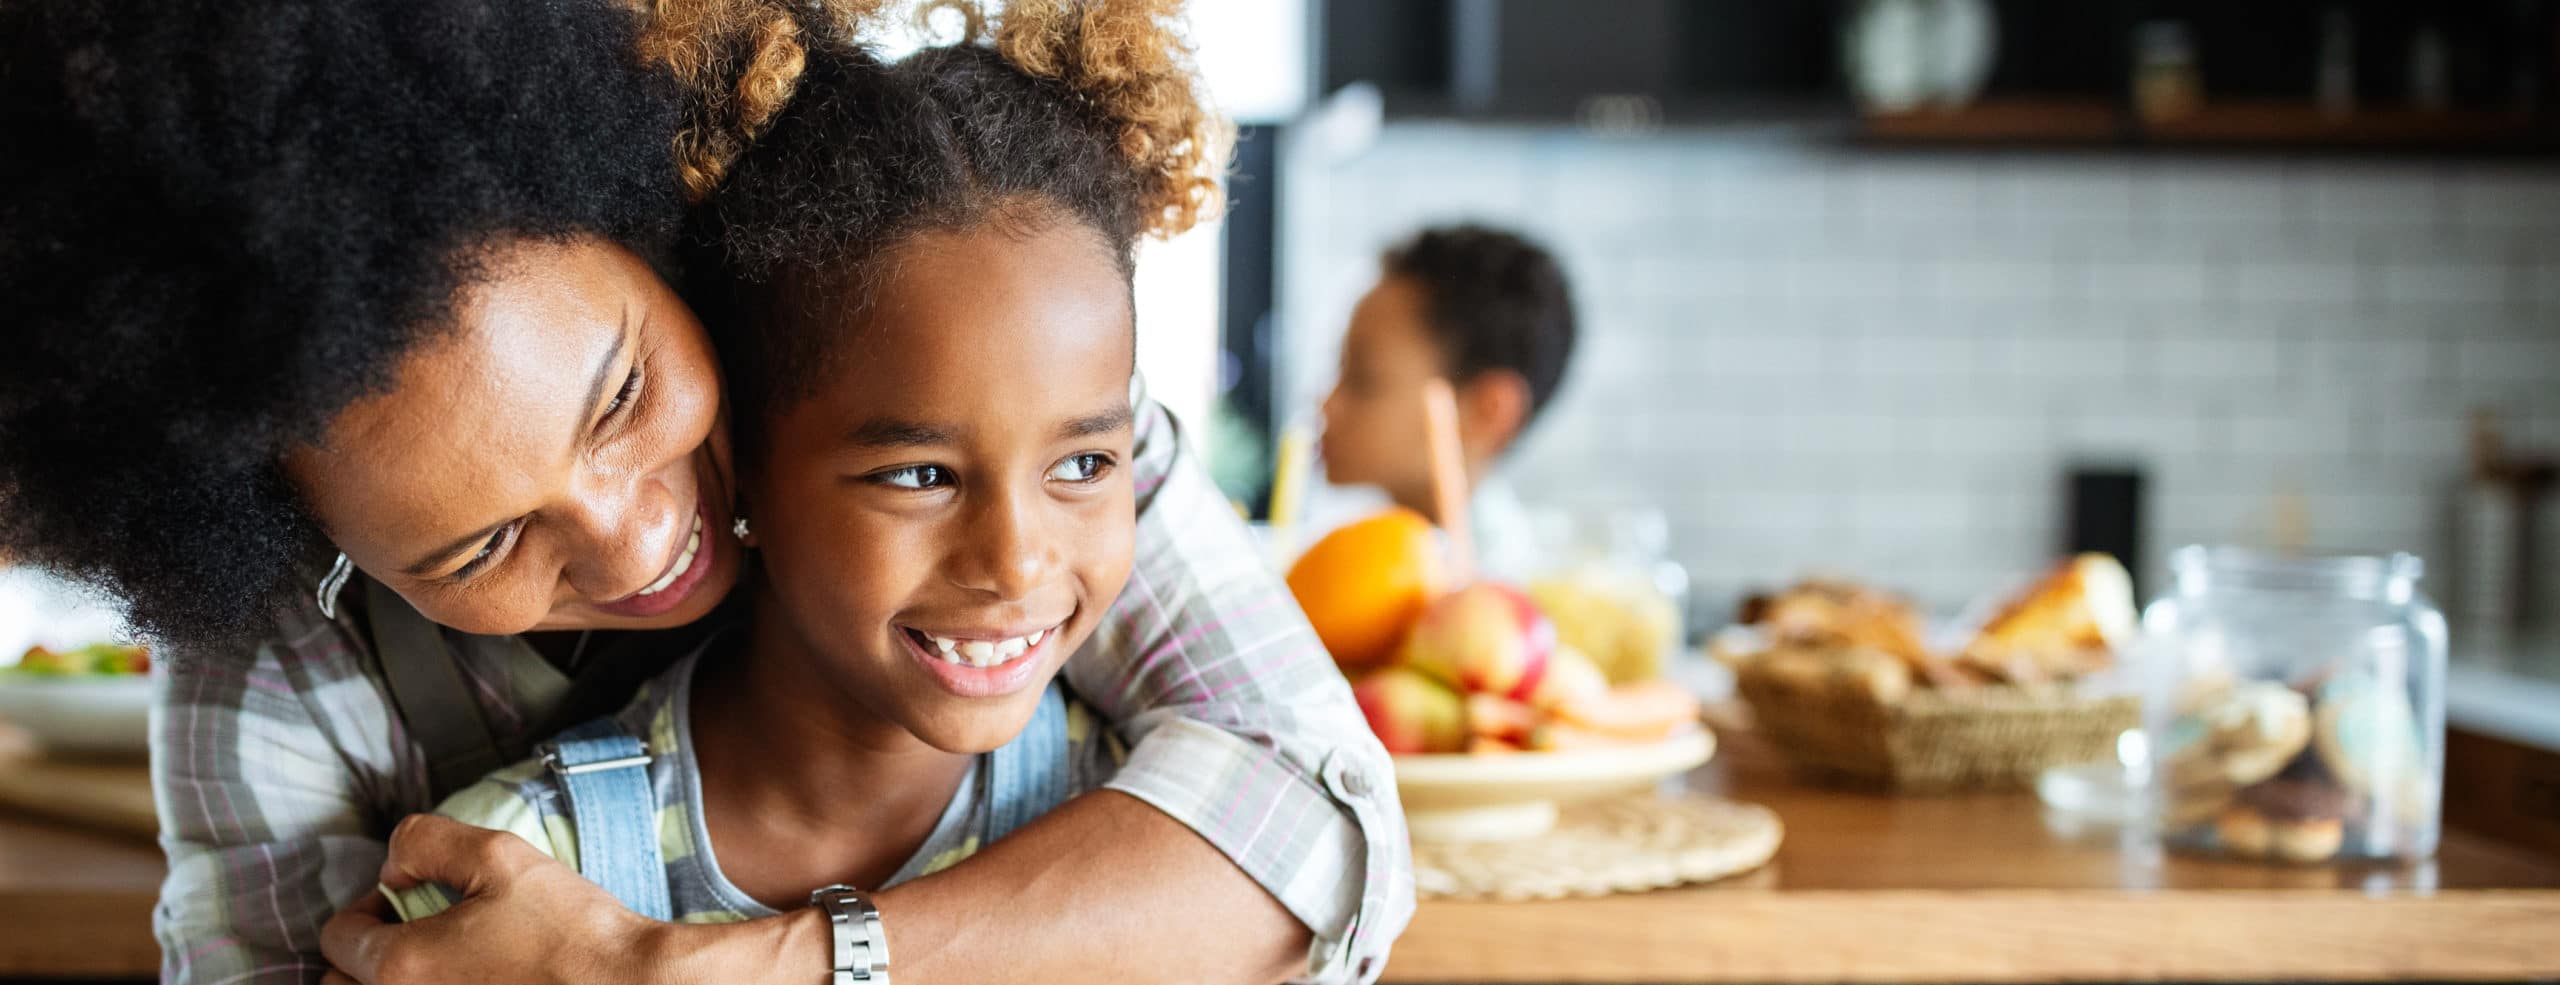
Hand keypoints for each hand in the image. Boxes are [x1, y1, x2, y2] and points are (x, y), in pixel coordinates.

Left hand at [319, 814, 663, 984]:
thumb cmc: (567, 929)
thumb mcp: (498, 855)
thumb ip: (425, 842)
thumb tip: (392, 867)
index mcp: (399, 965)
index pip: (338, 938)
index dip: (368, 907)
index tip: (409, 900)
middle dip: (365, 955)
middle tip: (416, 934)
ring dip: (388, 981)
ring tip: (439, 962)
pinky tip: (468, 980)